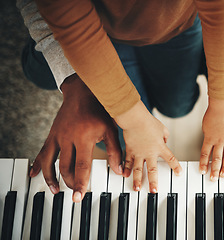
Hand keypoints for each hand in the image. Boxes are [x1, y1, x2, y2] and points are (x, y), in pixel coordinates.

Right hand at [29, 74, 122, 201]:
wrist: (83, 92)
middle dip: (70, 182)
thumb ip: (115, 152)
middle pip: (65, 167)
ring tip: (55, 190)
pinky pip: (43, 152)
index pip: (82, 166)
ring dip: (51, 178)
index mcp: (84, 137)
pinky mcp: (52, 134)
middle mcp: (68, 138)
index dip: (81, 182)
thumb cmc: (100, 111)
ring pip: (50, 161)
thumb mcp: (111, 130)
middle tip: (75, 192)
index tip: (79, 196)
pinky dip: (38, 164)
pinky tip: (34, 174)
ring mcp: (58, 136)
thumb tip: (119, 171)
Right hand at [115, 101, 181, 192]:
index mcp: (160, 147)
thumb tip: (163, 142)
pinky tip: (124, 175)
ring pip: (137, 169)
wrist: (135, 119)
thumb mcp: (162, 129)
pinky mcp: (129, 150)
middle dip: (153, 182)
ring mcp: (138, 153)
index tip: (178, 174)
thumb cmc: (148, 122)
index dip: (175, 167)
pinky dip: (125, 169)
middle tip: (154, 191)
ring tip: (137, 188)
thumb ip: (164, 137)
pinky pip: (127, 161)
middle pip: (152, 170)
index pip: (170, 159)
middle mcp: (149, 152)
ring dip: (137, 180)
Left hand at [199, 97, 223, 180]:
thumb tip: (209, 145)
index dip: (203, 164)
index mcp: (209, 138)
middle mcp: (219, 140)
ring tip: (223, 175)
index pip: (204, 154)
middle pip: (216, 158)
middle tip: (213, 179)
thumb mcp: (206, 126)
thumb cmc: (213, 114)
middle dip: (214, 170)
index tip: (202, 171)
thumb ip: (208, 137)